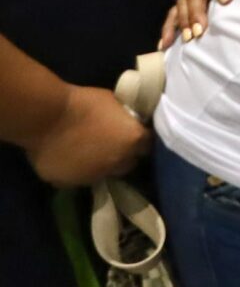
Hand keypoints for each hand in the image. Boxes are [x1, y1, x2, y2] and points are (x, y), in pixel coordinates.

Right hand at [27, 85, 147, 188]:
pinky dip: (76, 172)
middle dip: (122, 156)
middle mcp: (118, 163)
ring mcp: (94, 176)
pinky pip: (78, 179)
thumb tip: (125, 122)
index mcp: (133, 141)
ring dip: (100, 166)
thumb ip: (123, 118)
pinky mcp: (70, 184)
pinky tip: (69, 160)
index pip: (146, 146)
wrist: (46, 116)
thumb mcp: (114, 103)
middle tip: (110, 145)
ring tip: (87, 153)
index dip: (139, 141)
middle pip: (127, 163)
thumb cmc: (83, 102)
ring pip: (103, 174)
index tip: (131, 135)